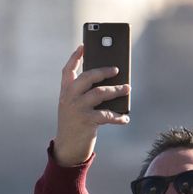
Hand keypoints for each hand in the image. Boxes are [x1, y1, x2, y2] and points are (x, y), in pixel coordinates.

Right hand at [53, 45, 129, 166]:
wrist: (68, 148)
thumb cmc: (75, 123)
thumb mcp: (74, 106)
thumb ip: (85, 94)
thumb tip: (111, 82)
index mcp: (65, 92)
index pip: (68, 70)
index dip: (75, 57)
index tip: (84, 45)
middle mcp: (69, 98)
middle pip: (87, 77)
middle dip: (103, 71)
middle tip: (116, 69)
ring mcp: (77, 109)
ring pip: (100, 93)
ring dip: (116, 90)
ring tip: (127, 88)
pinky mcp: (87, 121)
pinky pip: (107, 114)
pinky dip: (118, 116)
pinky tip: (125, 118)